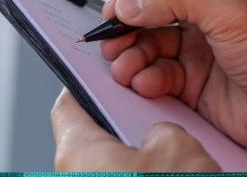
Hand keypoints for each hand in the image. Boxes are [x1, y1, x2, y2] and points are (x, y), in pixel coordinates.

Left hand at [51, 88, 220, 170]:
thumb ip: (159, 128)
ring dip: (138, 163)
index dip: (87, 87)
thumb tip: (157, 139)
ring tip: (175, 159)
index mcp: (77, 151)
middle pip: (91, 142)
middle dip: (123, 129)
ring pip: (109, 171)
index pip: (67, 106)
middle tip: (153, 119)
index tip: (103, 79)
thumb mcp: (178, 144)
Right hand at [99, 0, 246, 169]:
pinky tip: (149, 85)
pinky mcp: (192, 78)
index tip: (121, 10)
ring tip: (127, 68)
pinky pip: (153, 72)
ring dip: (129, 54)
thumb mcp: (232, 14)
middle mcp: (205, 3)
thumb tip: (128, 1)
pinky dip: (144, 78)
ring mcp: (197, 42)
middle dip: (126, 24)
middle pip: (143, 3)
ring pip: (143, 40)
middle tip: (113, 43)